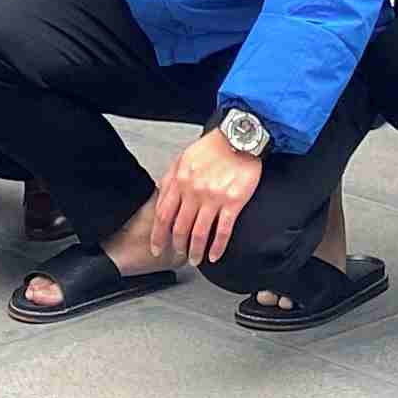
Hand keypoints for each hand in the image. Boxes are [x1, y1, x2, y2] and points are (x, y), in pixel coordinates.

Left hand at [147, 125, 263, 267]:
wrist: (240, 137)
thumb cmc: (214, 146)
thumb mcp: (184, 156)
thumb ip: (171, 177)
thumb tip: (160, 194)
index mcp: (180, 180)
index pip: (163, 214)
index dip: (158, 235)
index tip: (157, 247)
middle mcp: (194, 191)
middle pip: (180, 227)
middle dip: (177, 246)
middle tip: (178, 255)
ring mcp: (214, 198)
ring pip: (199, 233)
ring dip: (195, 251)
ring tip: (195, 259)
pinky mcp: (233, 202)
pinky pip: (223, 231)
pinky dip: (217, 247)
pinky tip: (214, 255)